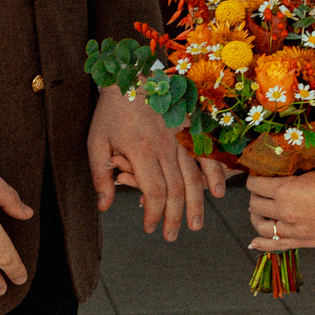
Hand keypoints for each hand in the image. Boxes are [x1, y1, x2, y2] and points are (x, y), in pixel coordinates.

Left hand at [88, 86, 226, 238]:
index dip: (153, 214)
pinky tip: (218, 191)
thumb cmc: (110, 112)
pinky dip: (213, 174)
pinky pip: (205, 154)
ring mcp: (180, 137)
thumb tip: (104, 206)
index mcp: (142, 151)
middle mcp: (165, 147)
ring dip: (197, 203)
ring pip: (193, 176)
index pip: (153, 192)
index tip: (149, 227)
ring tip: (196, 225)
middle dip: (175, 217)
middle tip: (172, 236)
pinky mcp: (188, 129)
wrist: (129, 77)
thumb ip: (101, 176)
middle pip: (176, 190)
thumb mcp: (96, 142)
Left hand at [246, 164, 314, 253]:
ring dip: (257, 216)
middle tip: (262, 190)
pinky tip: (254, 242)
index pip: (255, 184)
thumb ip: (294, 172)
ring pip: (260, 226)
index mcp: (287, 190)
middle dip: (256, 195)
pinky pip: (275, 246)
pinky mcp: (303, 242)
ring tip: (261, 210)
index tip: (259, 176)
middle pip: (255, 205)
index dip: (255, 178)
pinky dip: (261, 245)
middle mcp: (286, 212)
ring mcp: (294, 230)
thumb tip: (279, 170)